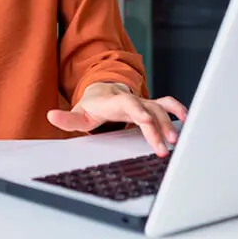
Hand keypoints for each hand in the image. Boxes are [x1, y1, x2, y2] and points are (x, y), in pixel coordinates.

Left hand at [47, 83, 187, 157]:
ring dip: (169, 124)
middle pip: (147, 111)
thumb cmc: (92, 106)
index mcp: (114, 101)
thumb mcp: (78, 114)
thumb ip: (66, 118)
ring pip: (160, 110)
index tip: (144, 120)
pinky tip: (187, 121)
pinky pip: (167, 105)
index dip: (136, 111)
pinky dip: (178, 110)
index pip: (127, 103)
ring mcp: (143, 102)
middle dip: (156, 128)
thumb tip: (50, 115)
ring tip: (176, 141)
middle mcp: (132, 100)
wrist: (103, 91)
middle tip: (163, 148)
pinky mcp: (151, 106)